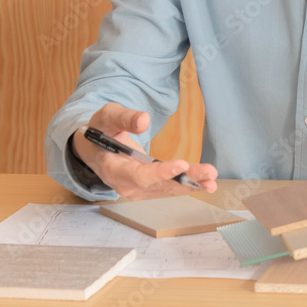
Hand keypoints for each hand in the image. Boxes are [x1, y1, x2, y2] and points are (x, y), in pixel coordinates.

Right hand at [71, 102, 217, 199]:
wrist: (94, 148)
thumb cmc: (100, 130)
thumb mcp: (107, 117)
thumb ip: (124, 118)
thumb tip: (144, 120)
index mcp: (113, 169)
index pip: (139, 176)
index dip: (160, 173)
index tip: (181, 165)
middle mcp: (126, 185)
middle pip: (159, 186)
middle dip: (185, 181)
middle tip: (208, 175)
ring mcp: (137, 190)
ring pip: (167, 189)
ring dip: (191, 184)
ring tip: (212, 179)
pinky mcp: (148, 188)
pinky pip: (169, 188)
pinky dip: (187, 185)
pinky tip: (206, 183)